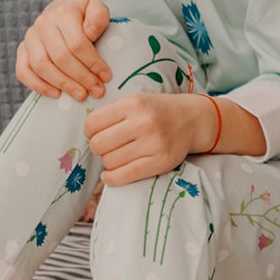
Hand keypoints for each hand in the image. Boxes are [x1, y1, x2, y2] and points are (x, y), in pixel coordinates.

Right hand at [17, 0, 111, 101]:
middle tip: (97, 91)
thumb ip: (99, 16)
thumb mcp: (96, 7)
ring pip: (41, 66)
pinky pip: (23, 71)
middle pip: (60, 57)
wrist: (62, 8)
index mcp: (63, 13)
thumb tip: (90, 33)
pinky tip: (56, 94)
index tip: (106, 77)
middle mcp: (43, 24)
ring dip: (63, 84)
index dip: (93, 63)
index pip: (77, 43)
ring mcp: (30, 38)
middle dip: (81, 77)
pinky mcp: (22, 50)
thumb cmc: (84, 13)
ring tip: (81, 95)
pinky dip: (37, 85)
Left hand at [85, 93, 203, 185]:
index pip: (92, 123)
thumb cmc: (157, 111)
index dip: (89, 132)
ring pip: (110, 161)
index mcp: (133, 104)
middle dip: (98, 149)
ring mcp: (153, 143)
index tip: (97, 134)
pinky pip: (125, 175)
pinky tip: (110, 175)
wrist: (192, 120)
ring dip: (108, 163)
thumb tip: (87, 136)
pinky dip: (112, 178)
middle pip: (99, 145)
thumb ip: (112, 113)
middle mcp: (143, 122)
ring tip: (117, 157)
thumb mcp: (135, 101)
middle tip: (107, 147)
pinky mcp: (161, 162)